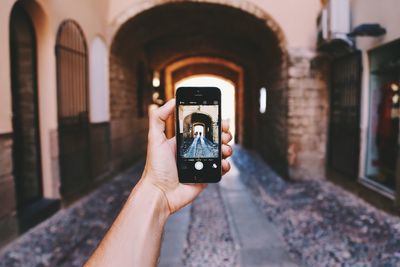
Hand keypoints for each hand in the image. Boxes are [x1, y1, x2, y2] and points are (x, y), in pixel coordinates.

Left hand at [141, 99, 232, 213]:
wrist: (161, 193)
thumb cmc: (156, 168)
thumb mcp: (155, 139)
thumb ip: (159, 118)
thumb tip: (171, 100)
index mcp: (184, 141)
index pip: (202, 127)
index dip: (213, 122)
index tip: (220, 118)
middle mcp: (193, 150)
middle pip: (214, 138)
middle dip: (223, 134)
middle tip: (225, 135)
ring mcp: (201, 163)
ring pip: (220, 152)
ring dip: (226, 148)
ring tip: (224, 149)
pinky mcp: (206, 176)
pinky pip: (220, 169)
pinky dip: (226, 165)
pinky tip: (223, 163)